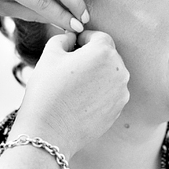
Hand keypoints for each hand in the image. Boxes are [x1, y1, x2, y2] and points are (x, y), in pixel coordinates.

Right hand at [11, 31, 129, 157]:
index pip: (98, 37)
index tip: (71, 47)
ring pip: (109, 75)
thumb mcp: (49, 56)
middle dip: (90, 57)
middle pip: (106, 56)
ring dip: (96, 75)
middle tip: (69, 68)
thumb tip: (71, 38)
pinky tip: (80, 100)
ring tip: (73, 86)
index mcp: (104, 52)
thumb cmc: (47, 91)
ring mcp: (121, 92)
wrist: (49, 132)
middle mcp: (119, 71)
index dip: (83, 39)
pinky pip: (110, 93)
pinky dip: (98, 92)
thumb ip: (63, 39)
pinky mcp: (118, 109)